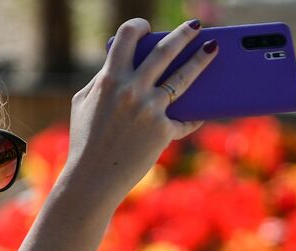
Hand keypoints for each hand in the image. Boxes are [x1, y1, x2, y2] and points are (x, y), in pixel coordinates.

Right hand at [61, 18, 218, 207]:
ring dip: (201, 60)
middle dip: (183, 34)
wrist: (93, 178)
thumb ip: (101, 81)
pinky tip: (204, 111)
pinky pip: (183, 120)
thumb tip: (120, 66)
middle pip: (164, 51)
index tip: (147, 26)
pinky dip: (193, 117)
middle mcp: (132, 90)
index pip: (127, 36)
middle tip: (196, 26)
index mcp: (109, 79)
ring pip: (183, 78)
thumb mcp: (82, 103)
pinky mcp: (163, 131)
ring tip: (214, 50)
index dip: (137, 26)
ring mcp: (150, 109)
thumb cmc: (85, 141)